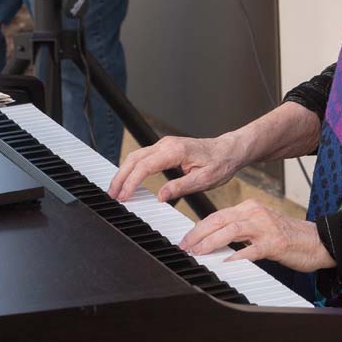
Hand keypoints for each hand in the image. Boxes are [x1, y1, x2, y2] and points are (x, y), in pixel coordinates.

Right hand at [108, 133, 243, 202]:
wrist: (229, 150)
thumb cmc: (220, 163)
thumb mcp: (205, 180)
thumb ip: (181, 187)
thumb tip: (161, 197)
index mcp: (175, 151)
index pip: (145, 166)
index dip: (131, 182)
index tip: (124, 196)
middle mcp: (167, 144)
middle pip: (135, 159)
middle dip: (121, 177)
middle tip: (113, 195)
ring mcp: (165, 145)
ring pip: (136, 157)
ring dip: (124, 172)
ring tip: (117, 190)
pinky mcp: (165, 149)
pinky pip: (143, 157)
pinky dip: (132, 169)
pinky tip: (128, 180)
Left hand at [182, 199, 336, 273]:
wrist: (317, 241)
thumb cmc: (287, 236)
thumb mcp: (260, 226)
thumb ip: (239, 229)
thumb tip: (212, 239)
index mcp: (250, 208)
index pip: (217, 215)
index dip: (198, 228)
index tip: (185, 239)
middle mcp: (256, 213)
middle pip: (219, 220)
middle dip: (198, 234)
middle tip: (184, 247)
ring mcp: (266, 228)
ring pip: (231, 231)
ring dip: (211, 243)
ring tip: (198, 253)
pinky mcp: (275, 244)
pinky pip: (251, 250)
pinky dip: (236, 256)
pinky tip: (225, 262)